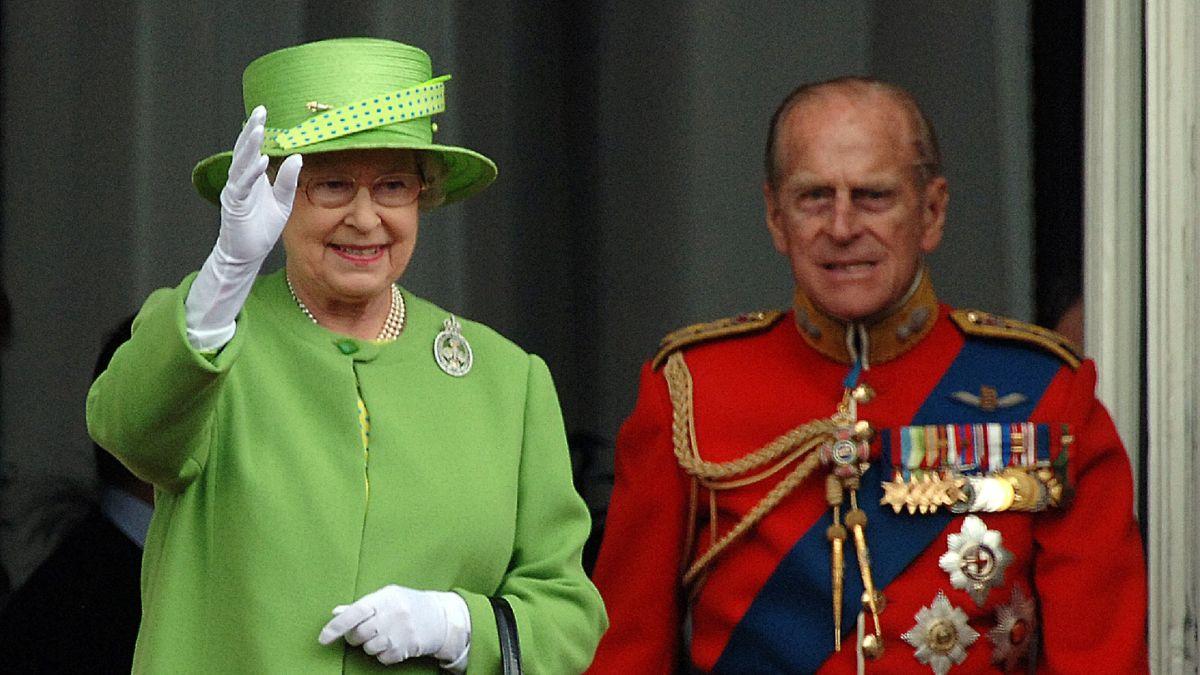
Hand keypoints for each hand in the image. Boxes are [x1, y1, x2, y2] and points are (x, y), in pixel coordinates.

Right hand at [216, 105, 301, 264]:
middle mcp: (241, 180)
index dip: (257, 131)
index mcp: (252, 177)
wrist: (247, 254)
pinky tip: (260, 161)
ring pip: (240, 164)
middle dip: (252, 130)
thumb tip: (297, 156)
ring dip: (250, 146)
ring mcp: (236, 191)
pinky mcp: (234, 205)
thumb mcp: (283, 201)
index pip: (253, 149)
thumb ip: (287, 180)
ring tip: (259, 129)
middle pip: (244, 150)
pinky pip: (242, 186)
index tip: (264, 111)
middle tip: (260, 111)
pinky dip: (251, 173)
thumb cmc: (262, 227)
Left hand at [318, 585, 469, 666]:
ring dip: (370, 644)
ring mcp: (399, 634)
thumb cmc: (409, 604)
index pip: (355, 612)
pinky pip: (381, 658)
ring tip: (384, 634)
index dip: (336, 626)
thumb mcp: (387, 597)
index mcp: (385, 598)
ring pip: (368, 648)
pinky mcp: (405, 650)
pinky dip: (383, 653)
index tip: (323, 638)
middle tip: (367, 630)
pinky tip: (394, 642)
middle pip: (358, 634)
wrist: (441, 618)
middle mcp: (392, 615)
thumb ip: (362, 606)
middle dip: (356, 635)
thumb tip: (336, 612)